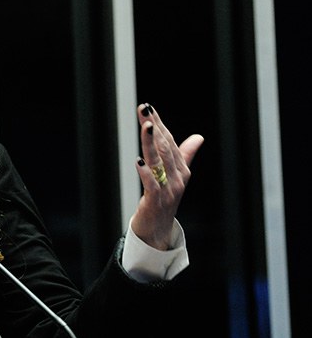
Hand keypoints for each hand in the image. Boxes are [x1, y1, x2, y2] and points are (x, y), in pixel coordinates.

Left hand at [130, 103, 203, 249]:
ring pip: (159, 162)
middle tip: (145, 109)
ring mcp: (168, 189)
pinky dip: (146, 173)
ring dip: (152, 143)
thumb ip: (185, 156)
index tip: (148, 107)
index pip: (169, 141)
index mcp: (180, 168)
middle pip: (165, 148)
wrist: (157, 230)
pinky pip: (152, 185)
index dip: (159, 124)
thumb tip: (199, 137)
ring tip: (146, 126)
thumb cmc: (164, 200)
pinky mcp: (156, 201)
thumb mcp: (175, 176)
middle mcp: (177, 177)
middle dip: (155, 127)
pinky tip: (139, 161)